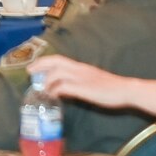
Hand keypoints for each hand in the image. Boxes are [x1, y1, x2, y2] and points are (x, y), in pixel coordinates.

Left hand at [31, 55, 155, 114]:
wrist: (125, 90)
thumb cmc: (110, 88)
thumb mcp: (92, 80)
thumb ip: (79, 81)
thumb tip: (65, 88)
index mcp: (81, 66)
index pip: (59, 59)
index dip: (44, 61)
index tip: (33, 66)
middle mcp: (79, 69)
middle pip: (55, 62)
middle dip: (40, 65)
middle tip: (29, 73)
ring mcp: (81, 78)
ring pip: (57, 74)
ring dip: (46, 82)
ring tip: (42, 91)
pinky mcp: (84, 89)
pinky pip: (64, 87)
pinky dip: (55, 90)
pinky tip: (53, 96)